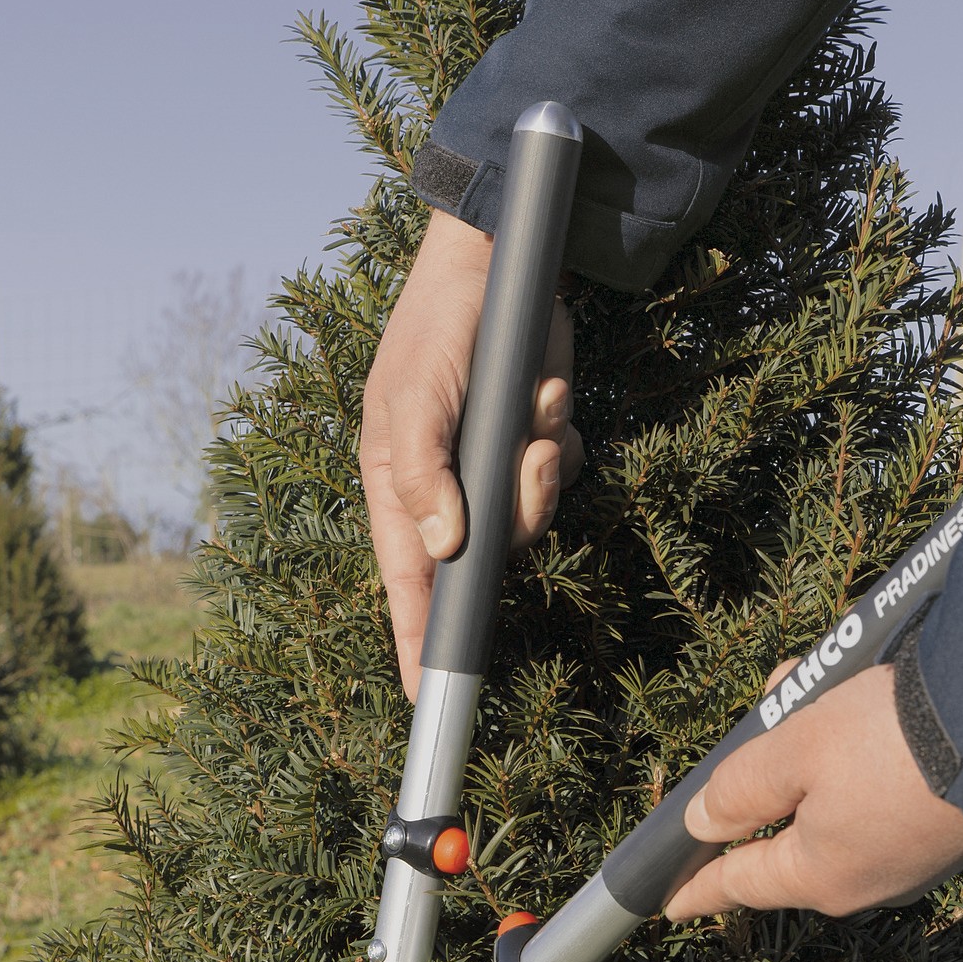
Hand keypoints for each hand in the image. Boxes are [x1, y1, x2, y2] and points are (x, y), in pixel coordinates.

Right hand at [359, 209, 583, 697]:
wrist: (499, 265)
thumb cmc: (438, 330)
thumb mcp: (414, 399)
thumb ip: (423, 476)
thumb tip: (445, 547)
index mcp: (399, 489)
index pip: (408, 585)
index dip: (418, 642)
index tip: (426, 697)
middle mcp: (446, 492)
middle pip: (489, 558)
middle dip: (520, 515)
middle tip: (529, 455)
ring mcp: (492, 473)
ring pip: (533, 520)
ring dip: (546, 470)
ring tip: (540, 405)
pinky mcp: (533, 446)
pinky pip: (560, 479)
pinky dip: (563, 445)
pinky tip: (551, 397)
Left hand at [664, 661, 962, 921]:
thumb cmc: (890, 741)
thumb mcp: (795, 750)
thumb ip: (741, 788)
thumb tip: (705, 823)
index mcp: (819, 876)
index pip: (739, 884)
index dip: (699, 887)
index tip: (669, 904)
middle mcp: (867, 881)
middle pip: (789, 830)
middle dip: (769, 774)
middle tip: (768, 711)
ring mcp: (914, 858)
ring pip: (837, 802)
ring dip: (818, 747)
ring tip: (818, 684)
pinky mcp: (952, 828)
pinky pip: (883, 794)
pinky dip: (865, 751)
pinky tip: (871, 699)